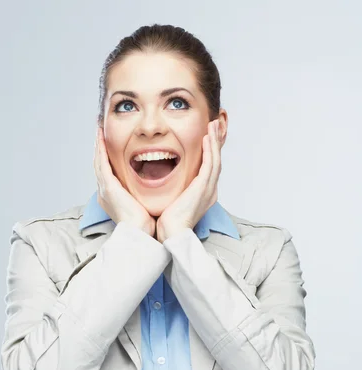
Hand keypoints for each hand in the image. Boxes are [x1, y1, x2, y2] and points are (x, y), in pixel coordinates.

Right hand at [94, 127, 156, 236]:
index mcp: (113, 198)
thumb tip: (156, 190)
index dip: (108, 159)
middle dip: (101, 150)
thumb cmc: (146, 225)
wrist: (140, 233)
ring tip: (99, 131)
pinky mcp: (108, 186)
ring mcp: (105, 189)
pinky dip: (100, 149)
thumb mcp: (144, 206)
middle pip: (100, 166)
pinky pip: (101, 162)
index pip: (108, 174)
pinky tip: (101, 136)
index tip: (111, 147)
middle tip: (101, 135)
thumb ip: (146, 196)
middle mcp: (105, 193)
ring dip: (99, 145)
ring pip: (98, 162)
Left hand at [156, 119, 221, 243]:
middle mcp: (210, 191)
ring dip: (214, 141)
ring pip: (216, 159)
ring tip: (212, 126)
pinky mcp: (204, 187)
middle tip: (214, 127)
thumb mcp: (173, 202)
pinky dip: (209, 150)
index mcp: (203, 194)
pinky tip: (207, 138)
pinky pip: (209, 164)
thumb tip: (162, 181)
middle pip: (216, 161)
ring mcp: (209, 189)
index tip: (206, 138)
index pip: (209, 168)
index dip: (210, 152)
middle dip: (215, 143)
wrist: (173, 233)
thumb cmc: (169, 222)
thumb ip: (173, 190)